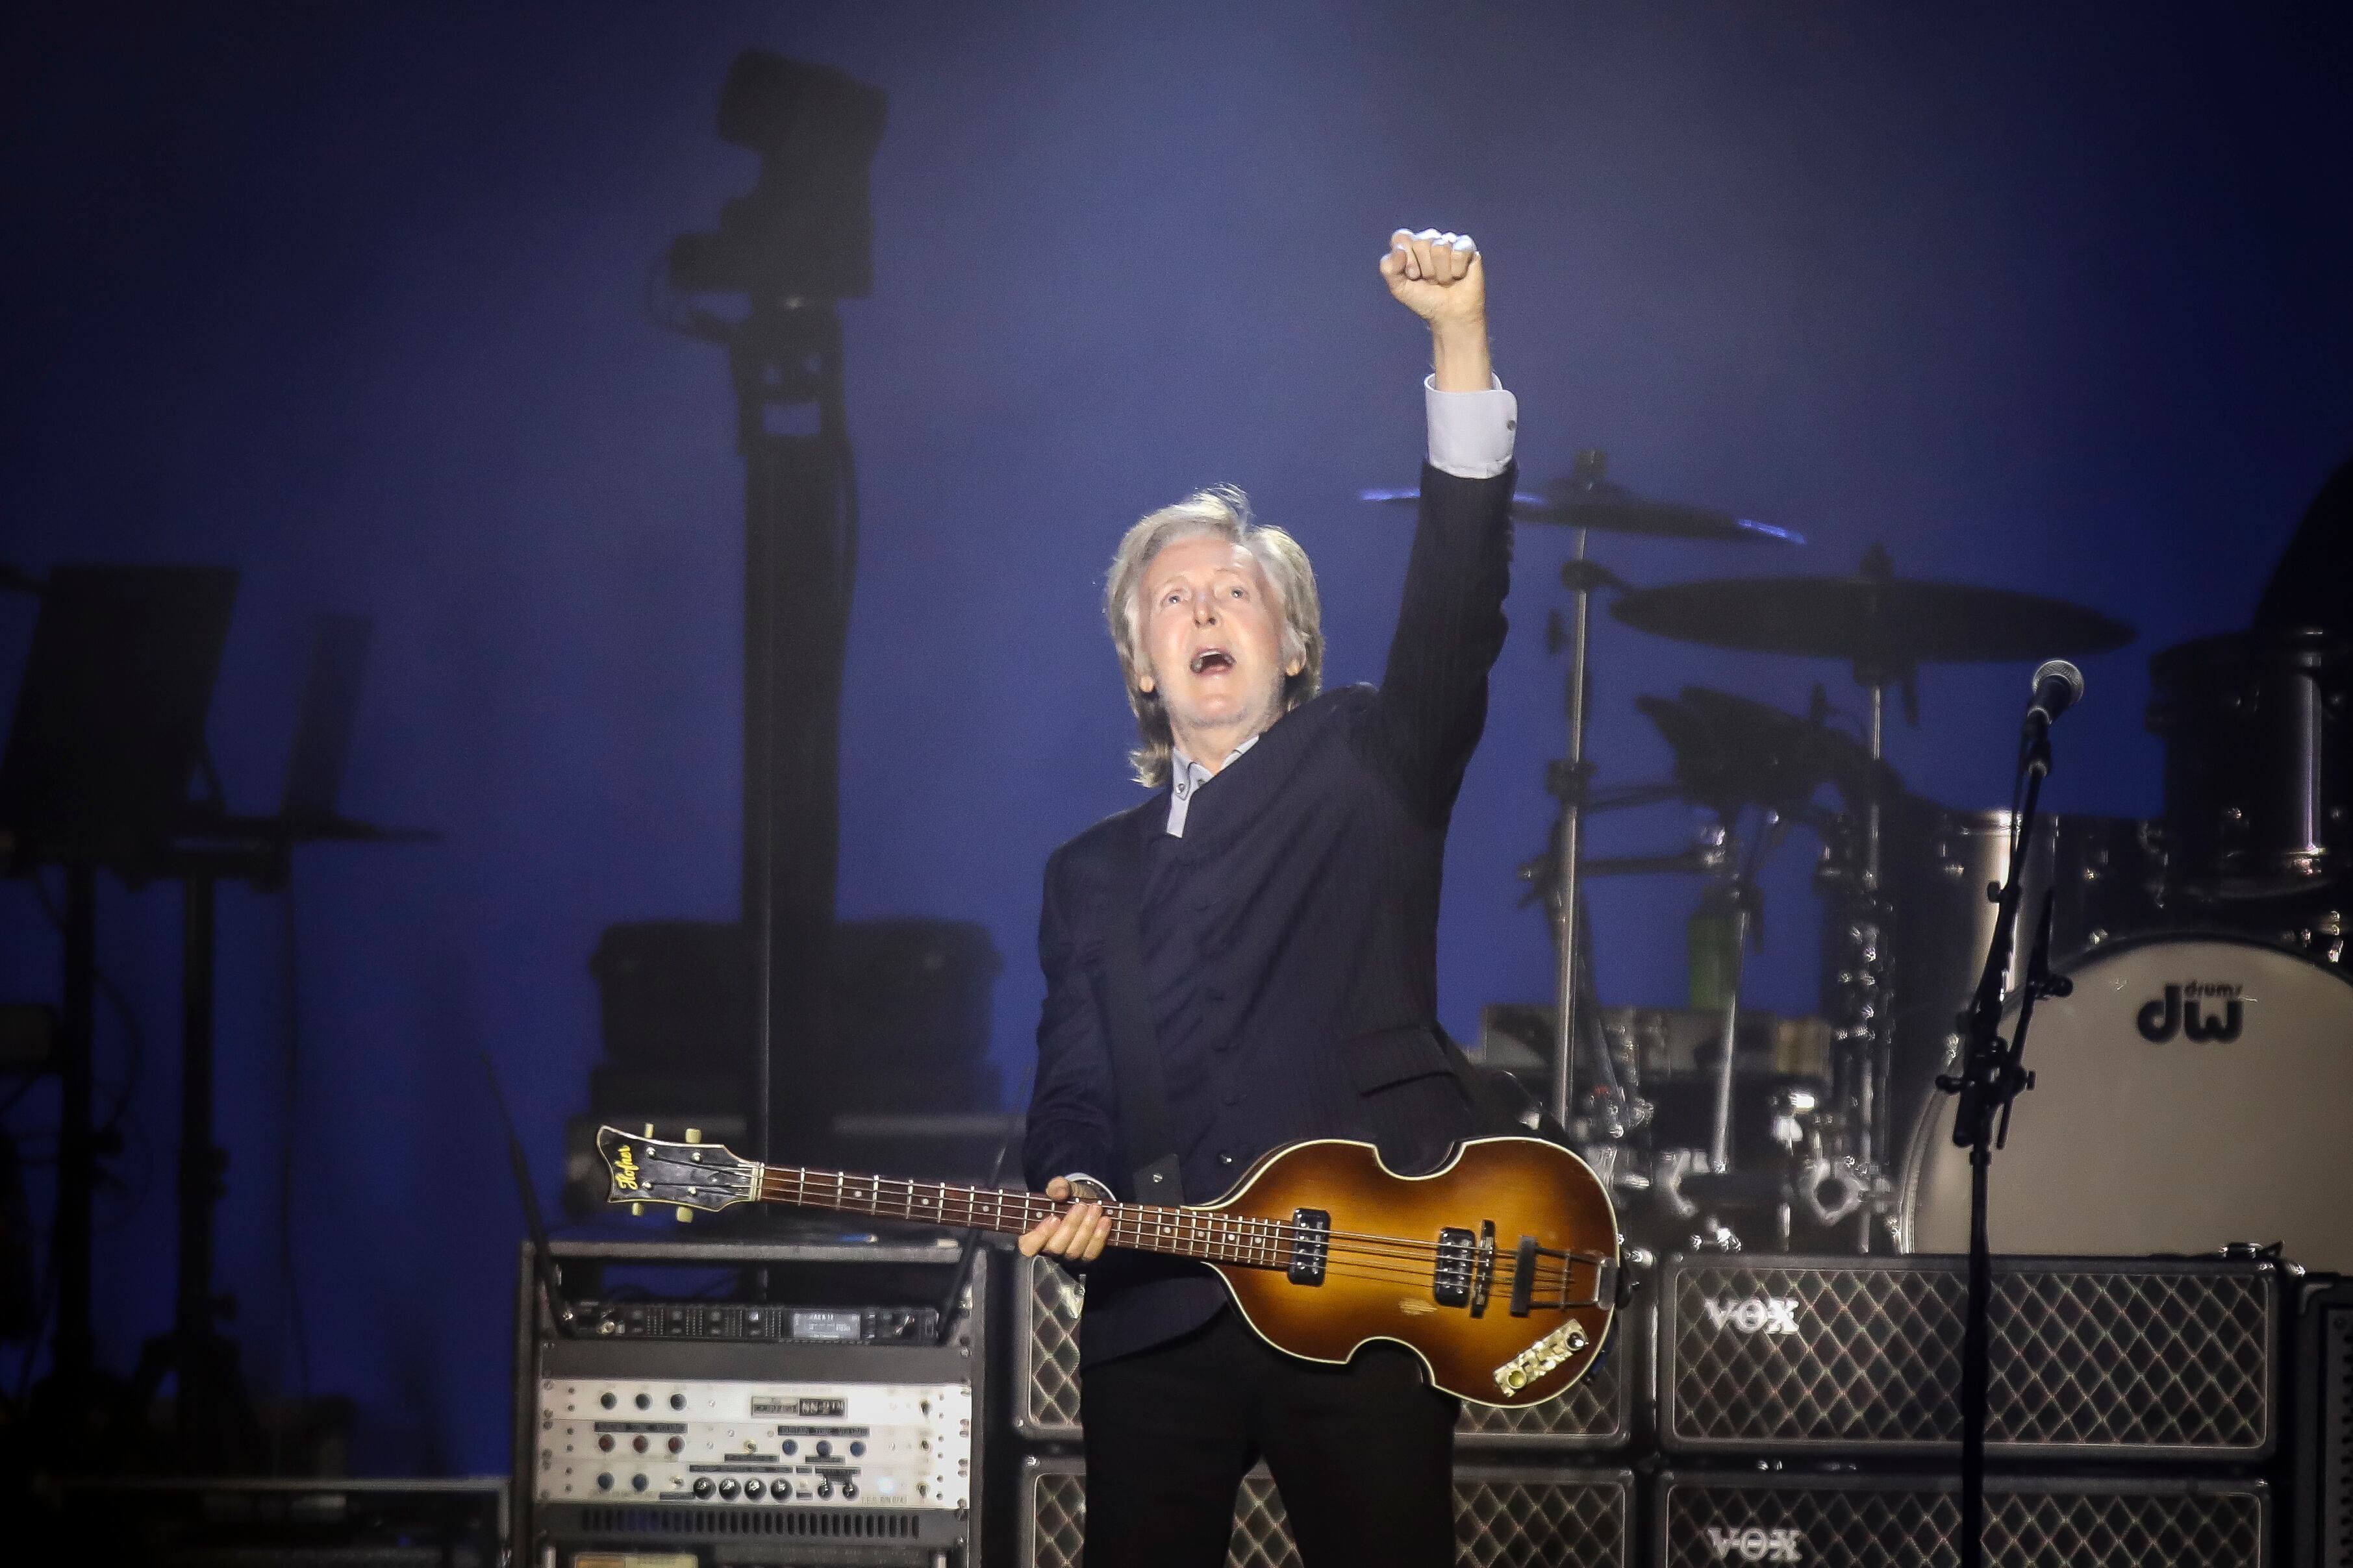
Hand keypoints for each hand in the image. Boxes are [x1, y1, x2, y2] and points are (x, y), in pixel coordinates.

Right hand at [1017, 1175, 1112, 1261]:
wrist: (1088, 1203)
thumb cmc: (1068, 1197)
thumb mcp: (1062, 1187)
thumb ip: (1057, 1186)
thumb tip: (1059, 1192)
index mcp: (1035, 1235)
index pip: (1028, 1246)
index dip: (1039, 1236)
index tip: (1053, 1218)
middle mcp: (1049, 1250)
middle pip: (1056, 1247)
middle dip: (1070, 1226)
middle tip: (1081, 1206)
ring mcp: (1067, 1257)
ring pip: (1075, 1250)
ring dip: (1087, 1228)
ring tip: (1096, 1208)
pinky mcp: (1085, 1258)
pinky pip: (1091, 1252)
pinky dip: (1099, 1237)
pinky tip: (1105, 1221)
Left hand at [1380, 228, 1491, 391]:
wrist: (1451, 319)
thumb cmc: (1426, 305)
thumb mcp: (1400, 290)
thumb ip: (1389, 270)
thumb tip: (1396, 253)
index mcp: (1411, 248)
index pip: (1401, 237)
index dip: (1404, 259)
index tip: (1412, 278)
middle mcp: (1430, 241)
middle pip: (1421, 240)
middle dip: (1423, 267)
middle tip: (1430, 282)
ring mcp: (1450, 244)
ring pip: (1439, 244)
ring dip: (1440, 271)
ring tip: (1445, 282)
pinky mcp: (1469, 250)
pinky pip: (1459, 247)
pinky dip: (1457, 268)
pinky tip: (1458, 278)